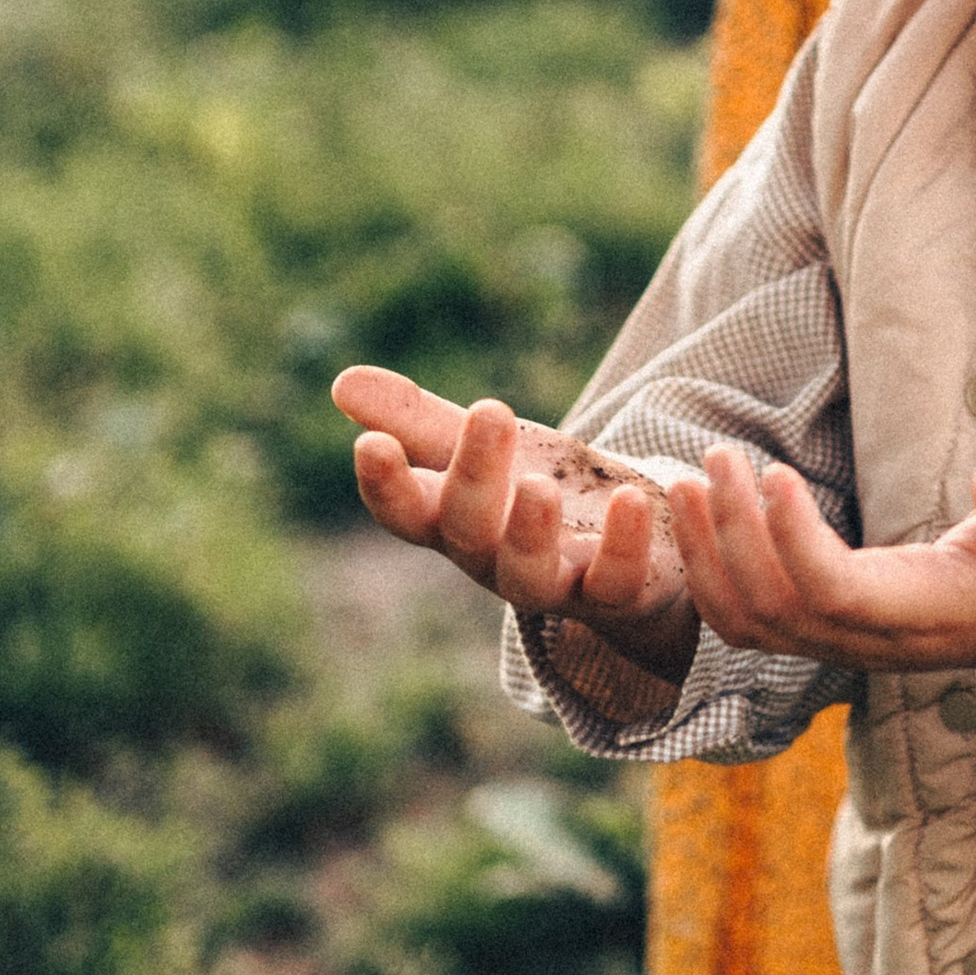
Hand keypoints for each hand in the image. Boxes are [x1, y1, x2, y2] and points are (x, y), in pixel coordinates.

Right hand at [332, 366, 696, 673]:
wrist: (634, 550)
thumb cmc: (541, 491)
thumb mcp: (486, 449)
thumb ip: (422, 422)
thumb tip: (341, 382)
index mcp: (453, 521)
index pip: (404, 511)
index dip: (385, 485)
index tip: (371, 444)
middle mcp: (494, 559)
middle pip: (468, 531)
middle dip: (474, 476)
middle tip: (490, 409)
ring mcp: (555, 583)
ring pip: (529, 575)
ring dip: (532, 531)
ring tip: (540, 485)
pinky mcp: (617, 592)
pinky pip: (616, 581)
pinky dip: (624, 543)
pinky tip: (634, 496)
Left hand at [669, 440, 975, 684]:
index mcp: (920, 616)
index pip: (835, 592)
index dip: (795, 539)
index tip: (775, 472)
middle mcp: (869, 642)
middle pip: (775, 606)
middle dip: (735, 532)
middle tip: (717, 456)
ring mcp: (839, 646)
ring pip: (747, 623)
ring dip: (708, 555)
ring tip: (688, 481)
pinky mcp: (821, 635)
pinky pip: (745, 625)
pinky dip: (709, 578)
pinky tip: (698, 519)